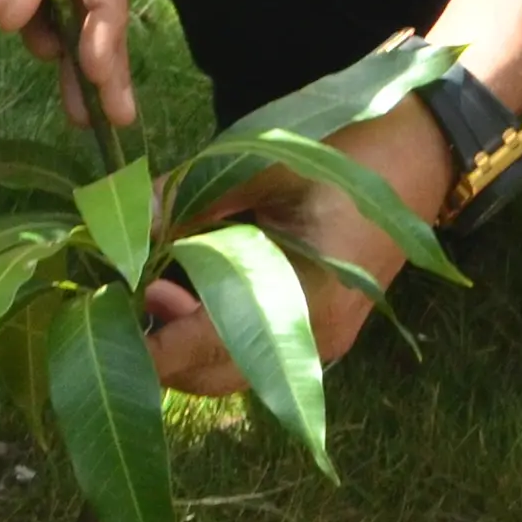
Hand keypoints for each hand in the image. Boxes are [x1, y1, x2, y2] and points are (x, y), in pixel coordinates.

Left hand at [146, 97, 455, 395]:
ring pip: (228, 365)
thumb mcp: (263, 163)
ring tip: (155, 281)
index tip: (101, 325)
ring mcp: (316, 338)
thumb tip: (123, 221)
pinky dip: (208, 324)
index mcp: (308, 302)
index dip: (150, 346)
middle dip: (161, 344)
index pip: (210, 348)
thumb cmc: (347, 152)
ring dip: (183, 336)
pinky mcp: (312, 325)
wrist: (421, 147)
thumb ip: (192, 196)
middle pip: (213, 374)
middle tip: (126, 290)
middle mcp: (314, 339)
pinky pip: (248, 343)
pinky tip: (184, 283)